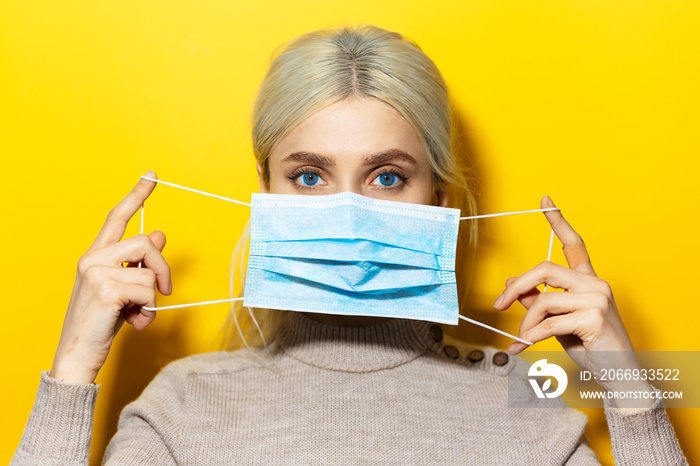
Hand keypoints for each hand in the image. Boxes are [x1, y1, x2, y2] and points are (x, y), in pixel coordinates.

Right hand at [50, 171, 170, 383]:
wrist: (77, 356)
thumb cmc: (100, 323)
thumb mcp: (122, 289)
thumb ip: (137, 264)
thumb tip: (160, 233)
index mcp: (95, 256)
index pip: (117, 217)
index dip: (137, 196)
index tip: (151, 175)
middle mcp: (92, 259)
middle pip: (147, 242)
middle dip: (163, 269)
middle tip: (165, 292)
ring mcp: (96, 272)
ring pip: (150, 269)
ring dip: (154, 296)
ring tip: (139, 314)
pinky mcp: (105, 289)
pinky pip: (147, 290)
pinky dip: (148, 312)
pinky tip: (133, 323)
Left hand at [493, 196, 652, 404]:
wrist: (618, 375)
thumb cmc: (590, 347)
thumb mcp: (558, 322)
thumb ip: (538, 301)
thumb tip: (512, 283)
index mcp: (588, 280)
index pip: (574, 244)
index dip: (558, 221)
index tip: (545, 199)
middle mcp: (595, 283)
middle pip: (545, 269)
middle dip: (517, 286)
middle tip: (499, 304)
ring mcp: (597, 298)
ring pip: (543, 300)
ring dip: (526, 323)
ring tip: (521, 339)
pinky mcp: (594, 317)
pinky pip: (549, 323)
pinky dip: (531, 337)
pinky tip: (523, 347)